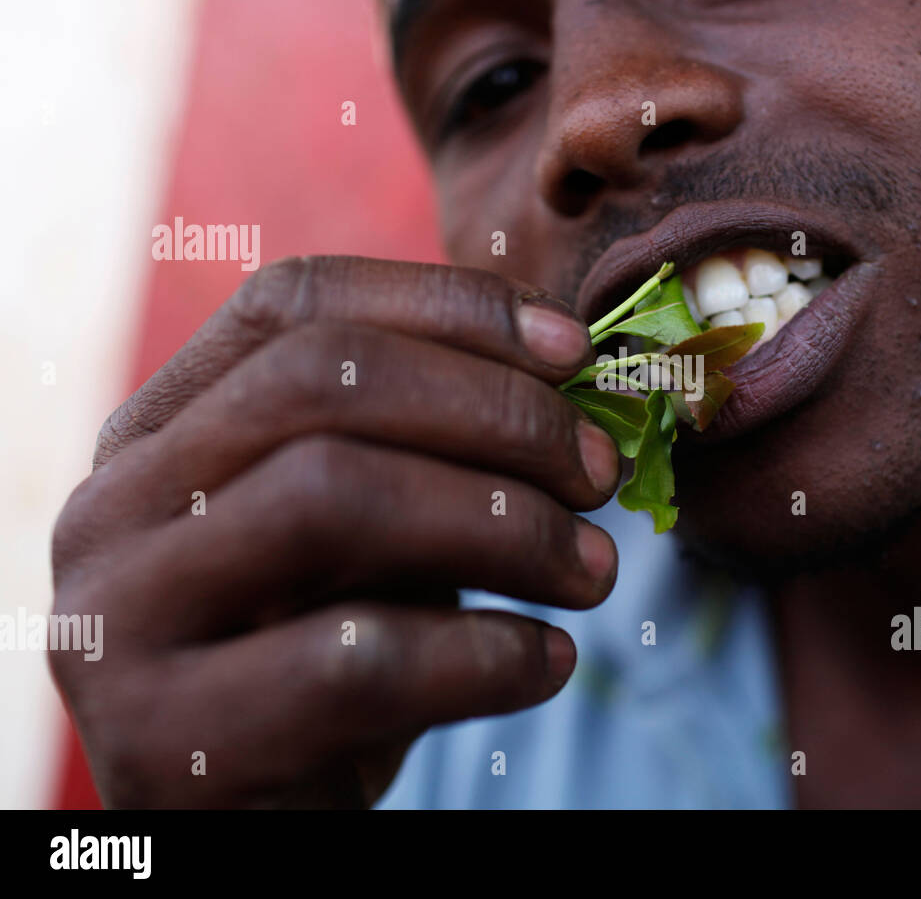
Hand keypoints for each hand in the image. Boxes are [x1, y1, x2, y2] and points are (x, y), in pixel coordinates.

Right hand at [49, 256, 620, 806]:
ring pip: (332, 494)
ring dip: (505, 524)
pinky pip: (359, 659)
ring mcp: (120, 622)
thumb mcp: (376, 528)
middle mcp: (115, 505)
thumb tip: (574, 370)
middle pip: (319, 382)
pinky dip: (490, 652)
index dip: (448, 307)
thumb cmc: (333, 649)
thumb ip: (432, 445)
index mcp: (161, 430)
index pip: (293, 304)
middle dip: (496, 414)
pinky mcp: (170, 742)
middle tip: (600, 470)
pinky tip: (549, 662)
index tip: (574, 350)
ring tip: (592, 569)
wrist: (255, 820)